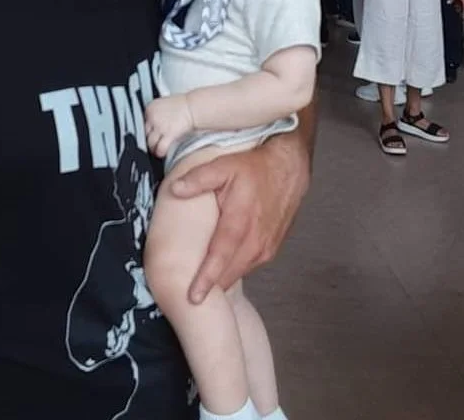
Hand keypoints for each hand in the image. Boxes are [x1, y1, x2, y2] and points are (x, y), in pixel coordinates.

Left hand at [144, 95, 193, 158]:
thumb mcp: (164, 105)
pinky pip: (160, 148)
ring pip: (150, 142)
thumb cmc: (183, 105)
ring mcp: (160, 126)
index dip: (146, 130)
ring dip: (153, 148)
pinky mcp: (169, 134)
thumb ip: (155, 114)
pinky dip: (160, 152)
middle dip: (148, 139)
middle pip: (144, 132)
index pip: (142, 122)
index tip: (149, 134)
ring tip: (156, 150)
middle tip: (152, 143)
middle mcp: (153, 117)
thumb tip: (152, 124)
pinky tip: (162, 153)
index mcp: (150, 107)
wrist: (193, 107)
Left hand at [169, 133, 309, 302]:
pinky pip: (248, 267)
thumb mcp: (224, 165)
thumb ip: (198, 178)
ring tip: (199, 287)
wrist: (289, 168)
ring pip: (238, 272)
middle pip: (229, 272)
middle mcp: (256, 239)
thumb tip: (175, 190)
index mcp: (241, 220)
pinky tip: (220, 270)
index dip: (207, 278)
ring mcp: (266, 248)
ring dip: (221, 280)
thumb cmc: (255, 167)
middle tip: (183, 297)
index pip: (221, 255)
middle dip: (210, 287)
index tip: (193, 298)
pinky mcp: (271, 250)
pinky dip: (233, 270)